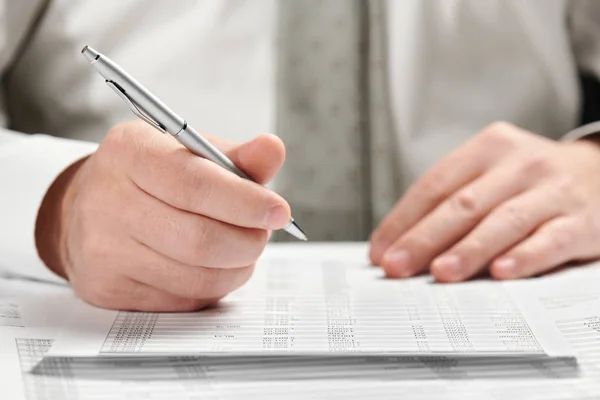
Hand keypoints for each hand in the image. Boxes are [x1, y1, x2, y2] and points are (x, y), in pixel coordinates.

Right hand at [35, 120, 289, 310]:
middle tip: (262, 234)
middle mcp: (109, 201)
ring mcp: (104, 251)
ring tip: (241, 249)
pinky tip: (212, 266)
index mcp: (129, 152)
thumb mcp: (188, 152)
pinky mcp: (108, 289)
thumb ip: (235, 156)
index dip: (246, 203)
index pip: (195, 184)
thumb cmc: (150, 177)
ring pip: (197, 277)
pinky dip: (213, 286)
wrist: (86, 210)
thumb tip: (273, 149)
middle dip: (248, 242)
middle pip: (200, 239)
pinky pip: (183, 298)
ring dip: (237, 267)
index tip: (279, 211)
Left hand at [369, 122, 599, 281]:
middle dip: (423, 238)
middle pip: (462, 204)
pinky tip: (501, 272)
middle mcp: (519, 164)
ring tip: (439, 272)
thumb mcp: (492, 173)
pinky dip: (524, 257)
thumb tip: (402, 244)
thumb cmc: (531, 181)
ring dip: (467, 249)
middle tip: (397, 267)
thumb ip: (453, 201)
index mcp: (488, 147)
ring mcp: (552, 191)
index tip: (380, 250)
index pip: (434, 184)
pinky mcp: (581, 220)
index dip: (403, 219)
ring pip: (502, 221)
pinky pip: (549, 240)